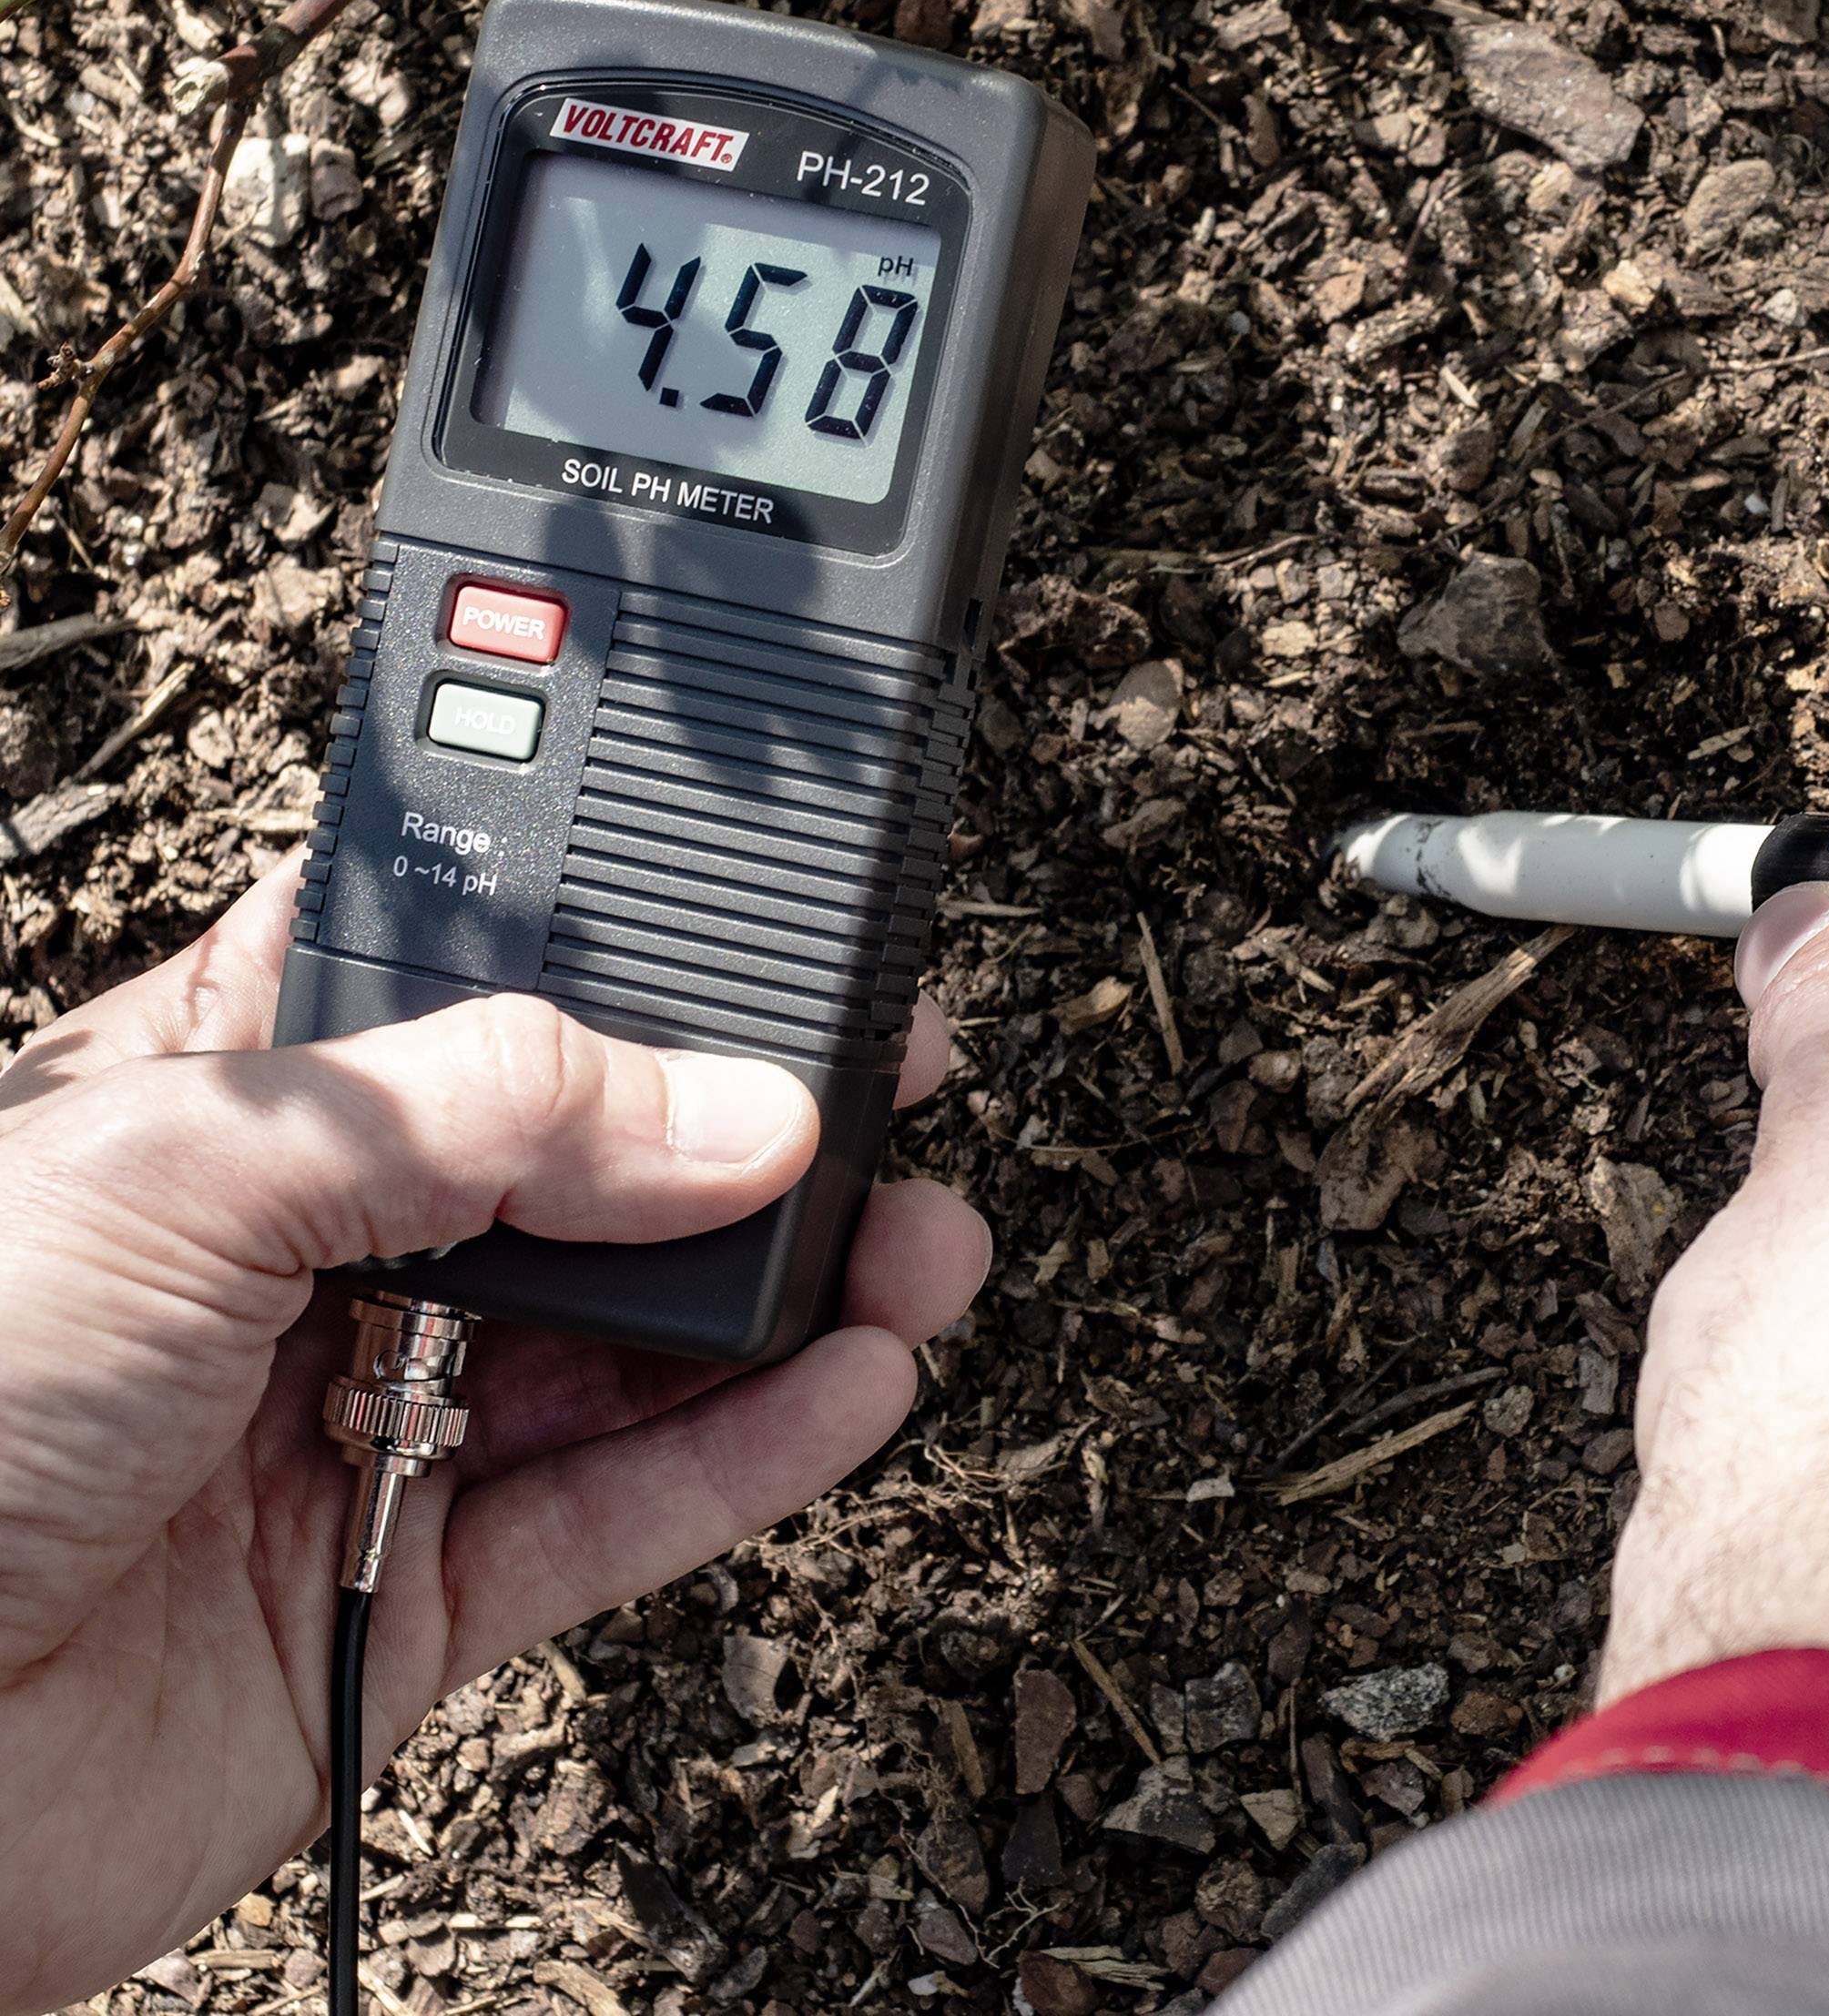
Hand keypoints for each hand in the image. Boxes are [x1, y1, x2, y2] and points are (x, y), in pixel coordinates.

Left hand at [0, 861, 989, 2011]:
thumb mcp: (198, 1159)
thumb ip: (488, 1111)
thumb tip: (730, 1112)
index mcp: (243, 1103)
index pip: (475, 990)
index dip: (632, 959)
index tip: (779, 937)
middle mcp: (322, 1257)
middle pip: (589, 1168)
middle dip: (751, 1131)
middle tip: (893, 1091)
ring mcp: (377, 1425)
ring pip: (634, 1343)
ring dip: (793, 1291)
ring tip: (925, 1249)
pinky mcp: (415, 1594)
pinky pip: (622, 1511)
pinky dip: (754, 1452)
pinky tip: (853, 1382)